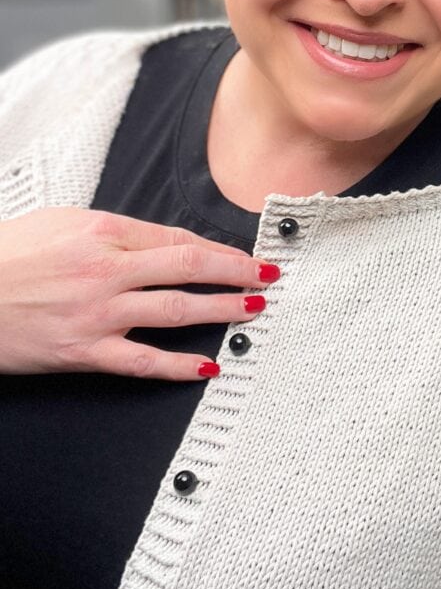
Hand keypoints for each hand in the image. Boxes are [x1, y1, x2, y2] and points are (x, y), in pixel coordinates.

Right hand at [0, 207, 277, 380]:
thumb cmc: (7, 254)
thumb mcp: (62, 222)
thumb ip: (114, 230)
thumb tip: (160, 241)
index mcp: (104, 232)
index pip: (178, 240)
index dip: (219, 249)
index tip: (246, 255)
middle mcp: (107, 270)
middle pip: (189, 268)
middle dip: (236, 272)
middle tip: (268, 276)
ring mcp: (98, 313)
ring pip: (176, 311)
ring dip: (222, 310)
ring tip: (253, 310)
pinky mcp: (84, 351)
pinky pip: (142, 360)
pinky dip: (178, 366)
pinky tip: (208, 366)